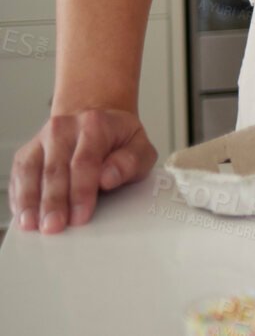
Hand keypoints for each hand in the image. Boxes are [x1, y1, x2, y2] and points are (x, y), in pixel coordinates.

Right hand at [9, 108, 156, 233]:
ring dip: (31, 201)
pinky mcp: (28, 151)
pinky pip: (19, 175)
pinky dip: (19, 197)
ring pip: (31, 171)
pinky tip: (24, 215)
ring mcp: (42, 138)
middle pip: (55, 169)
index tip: (80, 216)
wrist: (98, 122)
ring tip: (33, 224)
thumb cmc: (120, 140)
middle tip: (54, 227)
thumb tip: (109, 176)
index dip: (81, 192)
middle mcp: (65, 127)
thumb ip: (132, 162)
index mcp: (95, 124)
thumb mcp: (140, 148)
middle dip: (54, 202)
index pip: (85, 161)